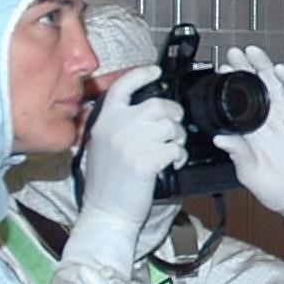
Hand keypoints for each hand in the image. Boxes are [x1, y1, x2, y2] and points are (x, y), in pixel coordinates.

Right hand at [73, 70, 184, 250]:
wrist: (105, 211)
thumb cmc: (107, 182)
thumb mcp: (103, 144)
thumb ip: (119, 124)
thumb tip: (144, 110)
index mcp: (104, 120)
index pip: (123, 86)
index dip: (142, 74)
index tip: (155, 71)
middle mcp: (115, 128)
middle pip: (158, 105)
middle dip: (173, 115)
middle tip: (173, 130)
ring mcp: (129, 144)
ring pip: (170, 126)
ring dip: (178, 137)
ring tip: (172, 149)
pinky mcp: (144, 161)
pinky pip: (175, 148)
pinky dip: (180, 155)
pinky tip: (174, 162)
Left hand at [216, 46, 283, 233]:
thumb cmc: (279, 192)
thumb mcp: (250, 174)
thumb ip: (238, 154)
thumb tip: (220, 138)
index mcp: (253, 133)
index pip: (239, 101)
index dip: (232, 85)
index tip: (221, 71)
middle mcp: (270, 122)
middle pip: (256, 87)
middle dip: (245, 68)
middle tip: (233, 53)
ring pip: (275, 86)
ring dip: (264, 67)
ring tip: (252, 52)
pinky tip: (280, 70)